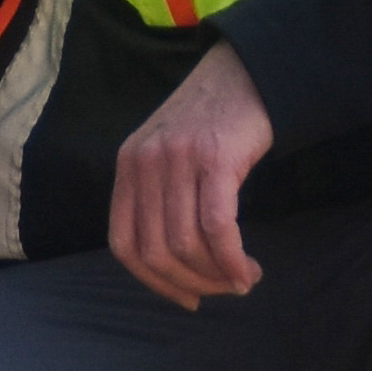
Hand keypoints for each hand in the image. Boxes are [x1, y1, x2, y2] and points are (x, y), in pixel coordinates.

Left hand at [108, 40, 273, 309]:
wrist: (246, 71)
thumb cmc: (212, 120)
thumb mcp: (167, 153)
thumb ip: (159, 197)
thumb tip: (172, 264)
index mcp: (127, 166)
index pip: (123, 244)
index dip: (153, 282)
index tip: (186, 298)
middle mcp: (144, 163)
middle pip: (155, 251)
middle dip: (191, 284)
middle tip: (223, 290)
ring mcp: (177, 160)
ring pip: (186, 244)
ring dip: (216, 275)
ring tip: (243, 279)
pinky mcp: (215, 159)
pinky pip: (217, 227)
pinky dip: (232, 259)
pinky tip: (248, 269)